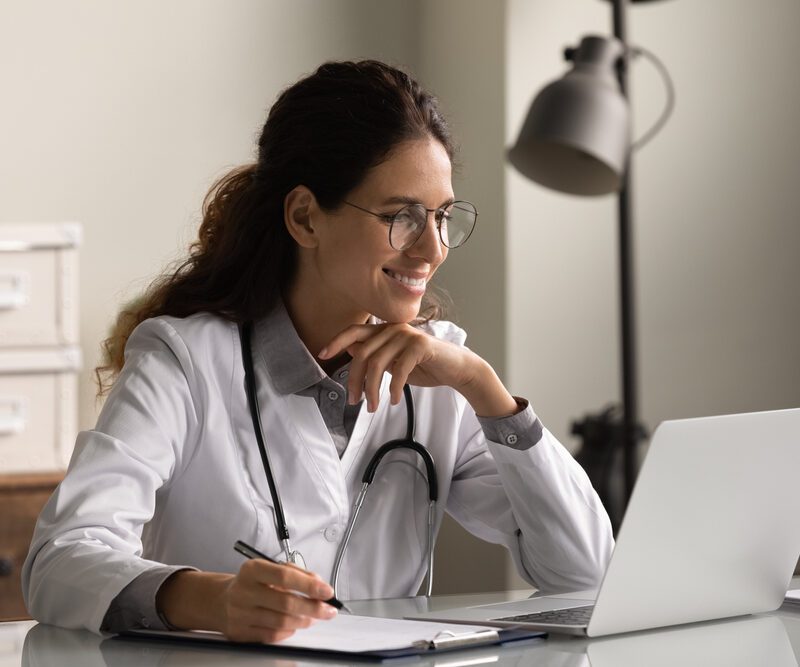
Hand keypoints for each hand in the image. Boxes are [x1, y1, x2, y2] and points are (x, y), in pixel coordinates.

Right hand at [157, 562, 337, 643]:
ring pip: (281, 622)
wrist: (221, 600)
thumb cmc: (254, 583)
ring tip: (312, 617)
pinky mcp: (239, 633)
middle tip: (328, 610)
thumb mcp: (271, 569)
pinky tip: (294, 625)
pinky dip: (288, 631)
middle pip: (285, 603)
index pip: (284, 576)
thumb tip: (319, 585)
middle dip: (313, 608)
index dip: (309, 585)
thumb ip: (296, 573)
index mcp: (252, 570)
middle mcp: (244, 591)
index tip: (327, 591)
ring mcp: (240, 614)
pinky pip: (272, 636)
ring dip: (303, 621)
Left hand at [319, 323, 517, 416]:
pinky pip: (399, 370)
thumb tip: (351, 351)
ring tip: (373, 406)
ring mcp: (407, 334)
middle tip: (355, 402)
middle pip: (362, 353)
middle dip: (355, 381)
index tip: (322, 354)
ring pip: (377, 363)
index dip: (336, 341)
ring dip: (373, 389)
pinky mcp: (421, 346)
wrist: (456, 369)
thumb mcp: (394, 363)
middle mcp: (394, 328)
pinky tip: (395, 400)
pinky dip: (394, 388)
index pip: (354, 331)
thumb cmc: (424, 366)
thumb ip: (375, 356)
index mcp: (385, 330)